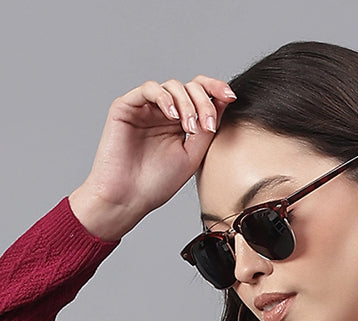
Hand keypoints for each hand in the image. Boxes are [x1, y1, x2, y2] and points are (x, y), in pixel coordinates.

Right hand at [69, 75, 236, 239]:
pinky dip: (165, 98)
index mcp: (179, 122)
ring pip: (172, 85)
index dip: (216, 89)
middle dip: (203, 102)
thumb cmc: (157, 183)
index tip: (231, 97)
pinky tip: (172, 116)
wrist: (128, 198)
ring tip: (189, 127)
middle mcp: (163, 112)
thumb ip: (207, 128)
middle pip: (190, 87)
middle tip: (207, 124)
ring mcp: (145, 107)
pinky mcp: (126, 106)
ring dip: (187, 103)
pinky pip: (149, 88)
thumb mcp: (192, 156)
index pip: (200, 95)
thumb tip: (224, 101)